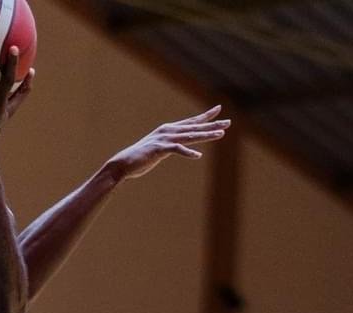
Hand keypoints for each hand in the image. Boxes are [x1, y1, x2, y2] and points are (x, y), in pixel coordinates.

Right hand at [106, 107, 230, 180]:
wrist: (123, 163)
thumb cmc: (140, 158)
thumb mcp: (158, 149)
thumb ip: (168, 146)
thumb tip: (176, 146)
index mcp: (168, 130)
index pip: (191, 122)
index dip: (205, 116)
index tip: (218, 109)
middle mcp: (168, 131)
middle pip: (194, 127)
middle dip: (212, 124)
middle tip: (228, 122)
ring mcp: (164, 139)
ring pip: (189, 136)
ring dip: (206, 135)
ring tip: (221, 134)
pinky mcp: (159, 149)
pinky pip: (177, 150)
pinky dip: (187, 152)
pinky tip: (198, 155)